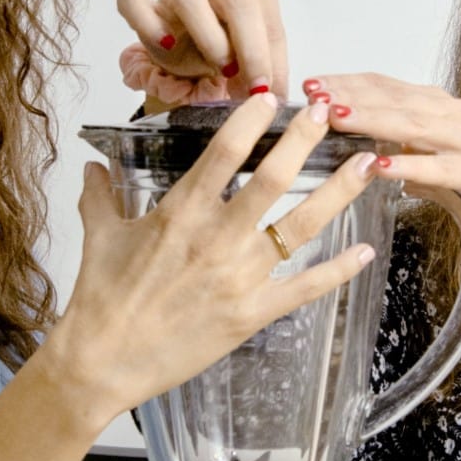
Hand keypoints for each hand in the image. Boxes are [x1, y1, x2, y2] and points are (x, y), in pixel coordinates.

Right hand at [45, 93, 376, 421]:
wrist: (102, 362)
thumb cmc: (99, 300)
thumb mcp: (99, 237)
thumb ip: (100, 195)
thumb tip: (92, 166)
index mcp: (181, 213)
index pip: (224, 152)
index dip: (253, 121)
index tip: (274, 99)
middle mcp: (217, 238)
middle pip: (274, 179)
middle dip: (306, 141)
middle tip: (330, 114)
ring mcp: (239, 276)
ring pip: (301, 227)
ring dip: (338, 193)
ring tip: (367, 165)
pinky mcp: (252, 313)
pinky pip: (305, 287)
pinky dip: (339, 269)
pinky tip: (365, 251)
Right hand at [118, 0, 286, 107]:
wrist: (187, 62)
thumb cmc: (222, 58)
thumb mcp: (252, 65)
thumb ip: (267, 74)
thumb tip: (278, 97)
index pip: (268, 18)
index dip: (272, 58)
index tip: (271, 92)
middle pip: (238, 2)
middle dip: (250, 49)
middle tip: (253, 85)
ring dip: (210, 38)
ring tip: (219, 68)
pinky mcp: (146, 5)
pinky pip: (135, 1)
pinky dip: (148, 24)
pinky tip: (165, 45)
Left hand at [305, 73, 460, 245]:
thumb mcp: (449, 163)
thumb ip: (418, 158)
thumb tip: (386, 165)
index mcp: (442, 111)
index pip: (386, 88)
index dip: (348, 83)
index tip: (312, 83)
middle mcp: (452, 117)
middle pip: (392, 98)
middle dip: (348, 93)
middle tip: (310, 91)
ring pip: (411, 124)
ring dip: (371, 118)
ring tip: (334, 116)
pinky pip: (439, 167)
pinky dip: (408, 165)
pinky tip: (379, 167)